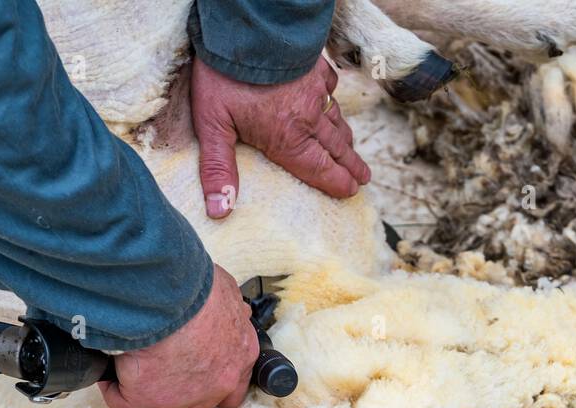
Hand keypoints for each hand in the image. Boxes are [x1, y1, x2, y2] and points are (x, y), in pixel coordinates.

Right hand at [99, 265, 257, 407]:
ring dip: (145, 391)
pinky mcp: (145, 398)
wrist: (171, 296)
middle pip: (195, 406)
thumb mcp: (227, 293)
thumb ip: (233, 311)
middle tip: (160, 370)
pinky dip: (111, 386)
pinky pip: (121, 400)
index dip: (211, 384)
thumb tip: (235, 312)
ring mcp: (179, 398)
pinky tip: (109, 370)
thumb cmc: (199, 289)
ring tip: (130, 368)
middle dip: (178, 393)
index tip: (195, 370)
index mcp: (238, 359)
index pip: (231, 390)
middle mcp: (215, 386)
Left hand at [191, 55, 370, 218]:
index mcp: (287, 138)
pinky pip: (332, 90)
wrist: (249, 26)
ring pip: (336, 121)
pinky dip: (334, 102)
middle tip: (363, 179)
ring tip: (354, 151)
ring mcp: (316, 91)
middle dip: (349, 166)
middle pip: (334, 148)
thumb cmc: (225, 76)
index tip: (350, 192)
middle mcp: (308, 118)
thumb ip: (218, 168)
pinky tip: (334, 105)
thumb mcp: (212, 125)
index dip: (335, 183)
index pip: (318, 169)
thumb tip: (220, 212)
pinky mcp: (316, 67)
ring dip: (346, 139)